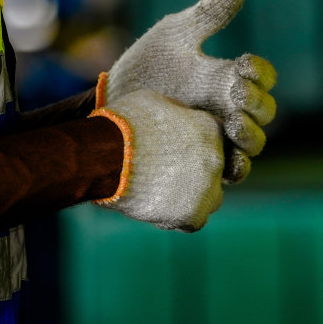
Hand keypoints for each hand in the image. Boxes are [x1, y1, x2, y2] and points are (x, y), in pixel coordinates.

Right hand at [91, 87, 225, 230]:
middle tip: (169, 175)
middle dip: (197, 172)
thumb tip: (174, 116)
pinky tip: (160, 210)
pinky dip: (179, 218)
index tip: (176, 151)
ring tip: (165, 194)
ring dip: (193, 197)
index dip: (195, 147)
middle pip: (215, 170)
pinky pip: (193, 221)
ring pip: (211, 198)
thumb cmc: (123, 124)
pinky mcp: (192, 214)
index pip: (215, 141)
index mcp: (210, 128)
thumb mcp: (154, 102)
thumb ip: (175, 112)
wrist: (106, 157)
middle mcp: (216, 158)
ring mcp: (207, 188)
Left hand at [107, 0, 276, 181]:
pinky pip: (232, 171)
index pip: (262, 76)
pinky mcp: (202, 160)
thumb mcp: (174, 36)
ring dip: (252, 135)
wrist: (108, 104)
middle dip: (258, 102)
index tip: (244, 64)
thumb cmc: (144, 67)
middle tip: (237, 93)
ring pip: (255, 142)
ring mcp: (218, 136)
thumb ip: (206, 15)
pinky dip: (237, 166)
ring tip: (234, 124)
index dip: (261, 72)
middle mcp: (229, 108)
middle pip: (265, 110)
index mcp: (228, 77)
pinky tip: (228, 158)